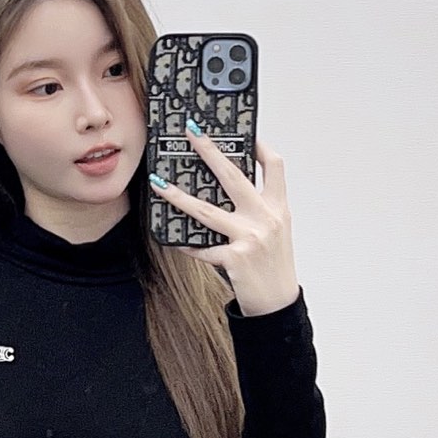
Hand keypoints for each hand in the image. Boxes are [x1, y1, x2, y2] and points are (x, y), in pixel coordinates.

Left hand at [150, 132, 299, 316]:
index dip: (259, 146)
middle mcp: (266, 218)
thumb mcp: (275, 232)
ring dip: (177, 196)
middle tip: (191, 133)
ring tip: (159, 183)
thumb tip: (225, 193)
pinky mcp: (234, 258)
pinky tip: (173, 239)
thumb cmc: (273, 266)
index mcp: (278, 208)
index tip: (243, 133)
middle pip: (233, 175)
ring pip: (205, 210)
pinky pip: (201, 247)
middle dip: (209, 150)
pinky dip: (186, 244)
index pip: (274, 166)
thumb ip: (257, 210)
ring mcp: (250, 237)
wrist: (277, 304)